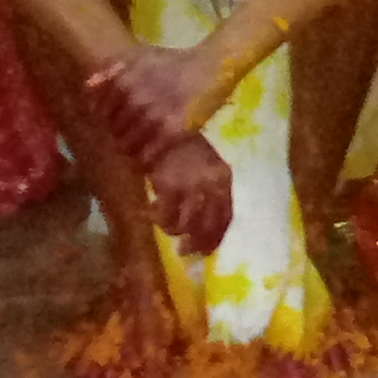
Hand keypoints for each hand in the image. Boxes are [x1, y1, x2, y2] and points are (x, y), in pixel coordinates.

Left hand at [86, 45, 222, 169]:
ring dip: (131, 150)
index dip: (107, 119)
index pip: (101, 111)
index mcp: (124, 80)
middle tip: (131, 136)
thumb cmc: (175, 60)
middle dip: (119, 135)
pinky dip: (145, 161)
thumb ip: (112, 70)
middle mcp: (135, 98)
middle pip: (113, 130)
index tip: (118, 121)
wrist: (213, 66)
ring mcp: (153, 115)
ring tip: (139, 148)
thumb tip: (87, 87)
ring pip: (127, 145)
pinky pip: (148, 155)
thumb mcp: (140, 56)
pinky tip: (148, 159)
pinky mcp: (173, 130)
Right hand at [147, 137, 234, 253]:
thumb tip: (202, 223)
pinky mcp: (170, 186)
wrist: (160, 127)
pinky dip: (158, 218)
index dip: (216, 237)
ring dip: (173, 229)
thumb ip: (208, 190)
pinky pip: (165, 216)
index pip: (226, 216)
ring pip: (185, 224)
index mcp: (223, 178)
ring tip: (164, 223)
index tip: (206, 251)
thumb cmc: (182, 147)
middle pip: (208, 225)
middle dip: (196, 243)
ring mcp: (191, 185)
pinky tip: (152, 210)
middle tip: (184, 251)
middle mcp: (211, 184)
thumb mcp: (204, 166)